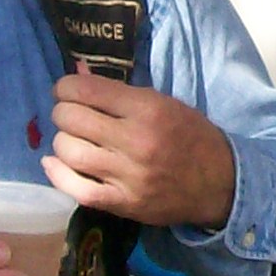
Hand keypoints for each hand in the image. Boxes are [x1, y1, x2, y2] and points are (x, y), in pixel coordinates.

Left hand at [42, 74, 235, 229]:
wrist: (220, 184)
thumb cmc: (191, 136)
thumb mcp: (163, 103)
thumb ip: (119, 91)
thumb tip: (76, 72)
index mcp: (148, 109)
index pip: (86, 90)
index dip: (66, 87)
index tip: (67, 90)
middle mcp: (136, 141)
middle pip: (72, 119)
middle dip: (62, 112)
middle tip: (68, 114)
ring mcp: (129, 175)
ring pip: (69, 152)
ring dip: (61, 141)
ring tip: (70, 138)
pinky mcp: (124, 203)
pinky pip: (78, 190)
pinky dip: (58, 175)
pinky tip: (54, 163)